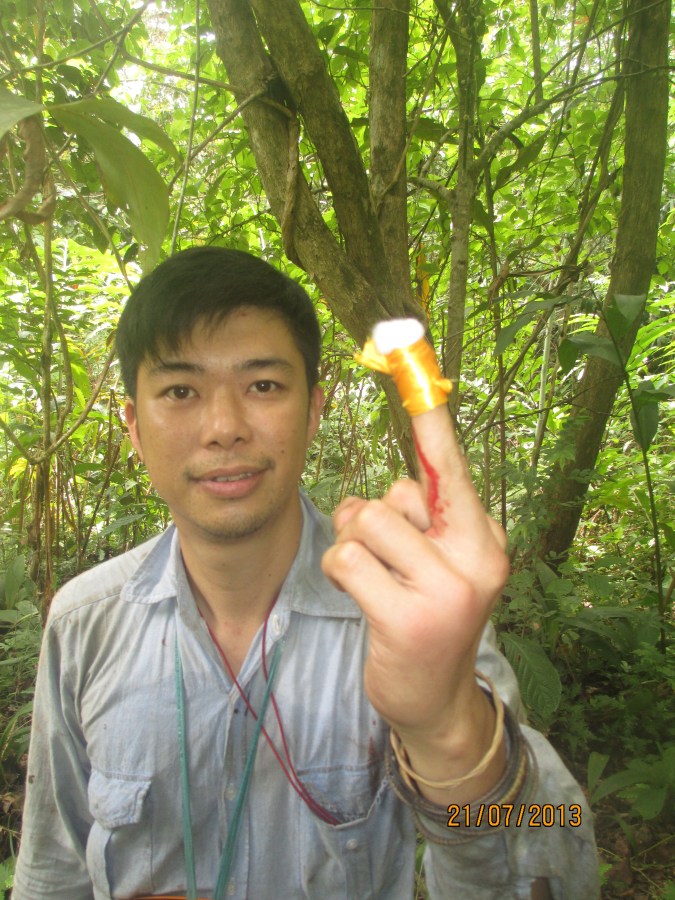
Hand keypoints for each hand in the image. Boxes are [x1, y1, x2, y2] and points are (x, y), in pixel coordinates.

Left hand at [321, 404, 508, 800]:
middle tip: (379, 557)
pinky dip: (341, 572)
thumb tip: (372, 495)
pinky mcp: (410, 620)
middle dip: (368, 518)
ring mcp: (447, 591)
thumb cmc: (426, 615)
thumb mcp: (435, 564)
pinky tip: (361, 598)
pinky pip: (348, 561)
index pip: (452, 469)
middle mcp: (476, 558)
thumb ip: (415, 521)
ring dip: (351, 547)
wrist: (436, 700)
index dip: (432, 421)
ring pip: (366, 522)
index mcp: (484, 537)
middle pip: (393, 494)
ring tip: (370, 578)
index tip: (415, 352)